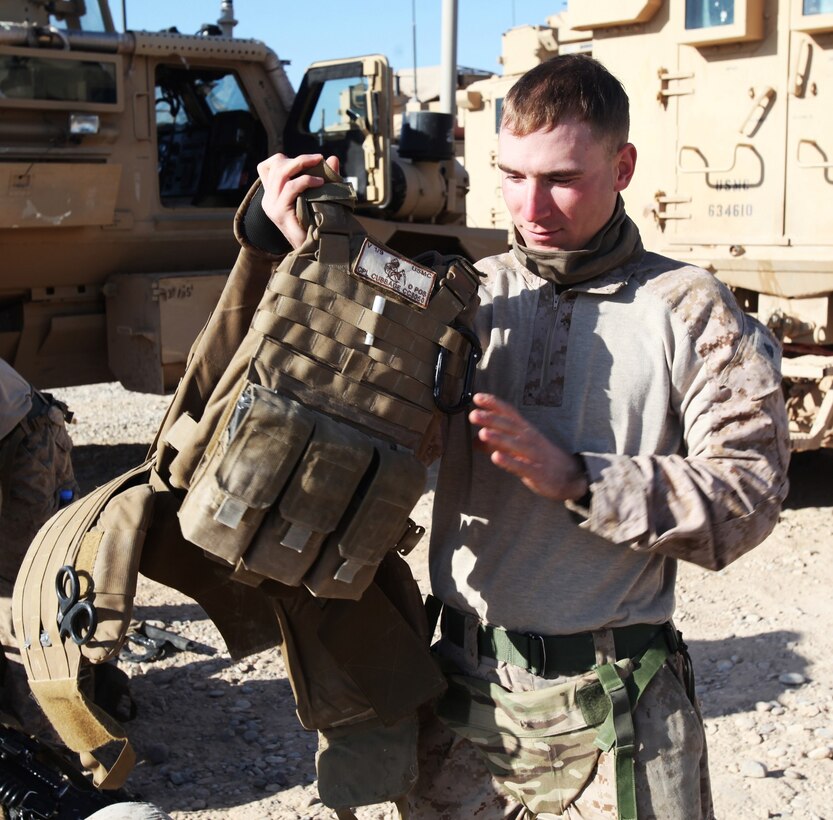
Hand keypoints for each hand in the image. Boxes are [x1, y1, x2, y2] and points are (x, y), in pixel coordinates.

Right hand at [256, 152, 339, 248]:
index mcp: (273, 195)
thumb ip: (323, 177)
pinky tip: (320, 182)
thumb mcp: (318, 196)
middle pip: (276, 166)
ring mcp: (272, 205)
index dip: (283, 160)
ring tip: (320, 165)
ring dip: (302, 164)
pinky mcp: (279, 212)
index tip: (304, 162)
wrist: (313, 251)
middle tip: (319, 158)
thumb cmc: (317, 225)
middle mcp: (268, 198)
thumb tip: (332, 158)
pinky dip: (306, 180)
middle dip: (299, 159)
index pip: (267, 167)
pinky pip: (290, 188)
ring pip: (282, 173)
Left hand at [468, 393, 587, 500]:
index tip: (478, 397)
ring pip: (515, 444)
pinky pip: (522, 466)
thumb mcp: (518, 448)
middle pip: (510, 426)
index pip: (509, 413)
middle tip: (474, 414)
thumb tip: (474, 441)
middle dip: (492, 419)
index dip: (494, 404)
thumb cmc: (540, 458)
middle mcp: (529, 439)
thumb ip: (495, 443)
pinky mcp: (537, 472)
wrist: (571, 476)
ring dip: (499, 438)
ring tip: (482, 433)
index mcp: (525, 430)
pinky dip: (509, 461)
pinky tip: (496, 458)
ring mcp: (534, 455)